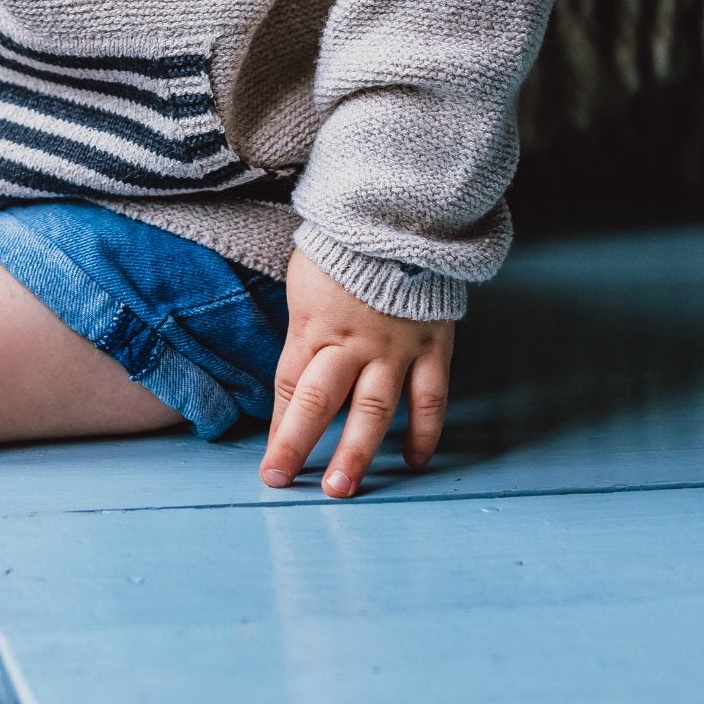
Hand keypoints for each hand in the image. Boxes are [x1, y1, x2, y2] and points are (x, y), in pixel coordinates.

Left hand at [260, 247, 453, 499]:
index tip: (271, 465)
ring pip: (374, 409)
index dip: (278, 428)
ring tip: (343, 488)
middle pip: (321, 401)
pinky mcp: (433, 346)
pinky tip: (416, 461)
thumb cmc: (344, 248)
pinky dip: (425, 431)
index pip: (290, 386)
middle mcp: (352, 343)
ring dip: (358, 451)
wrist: (402, 215)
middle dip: (300, 444)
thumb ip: (305, 331)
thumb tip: (300, 374)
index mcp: (315, 326)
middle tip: (286, 482)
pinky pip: (431, 397)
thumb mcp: (305, 284)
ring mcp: (395, 348)